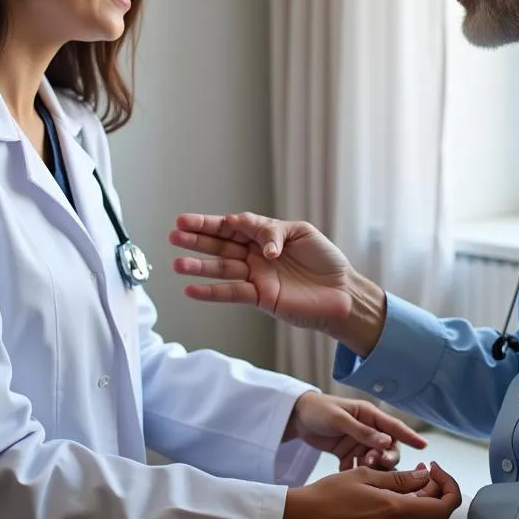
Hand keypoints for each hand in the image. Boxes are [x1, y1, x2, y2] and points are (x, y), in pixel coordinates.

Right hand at [170, 212, 386, 355]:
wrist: (344, 292)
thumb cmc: (325, 260)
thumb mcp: (302, 232)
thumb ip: (274, 232)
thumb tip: (257, 244)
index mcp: (265, 236)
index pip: (233, 226)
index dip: (213, 223)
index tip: (192, 221)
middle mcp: (256, 255)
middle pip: (221, 245)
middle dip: (197, 239)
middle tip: (174, 234)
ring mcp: (256, 276)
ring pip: (222, 269)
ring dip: (199, 266)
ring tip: (176, 263)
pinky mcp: (261, 297)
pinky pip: (232, 293)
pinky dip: (211, 292)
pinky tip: (190, 289)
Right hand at [279, 462, 461, 518]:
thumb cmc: (331, 491)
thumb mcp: (367, 476)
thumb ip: (401, 479)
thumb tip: (426, 477)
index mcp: (394, 510)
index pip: (442, 509)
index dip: (448, 490)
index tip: (435, 474)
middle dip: (426, 504)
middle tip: (413, 486)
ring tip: (395, 504)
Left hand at [285, 392, 427, 469]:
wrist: (296, 417)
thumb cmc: (318, 410)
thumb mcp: (339, 419)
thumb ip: (361, 431)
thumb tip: (385, 441)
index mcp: (369, 415)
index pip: (394, 426)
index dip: (410, 436)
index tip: (424, 447)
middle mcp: (367, 429)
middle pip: (387, 447)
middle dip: (386, 456)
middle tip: (377, 461)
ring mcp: (358, 442)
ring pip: (374, 459)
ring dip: (372, 466)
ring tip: (363, 467)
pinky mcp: (347, 453)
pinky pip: (357, 467)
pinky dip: (356, 473)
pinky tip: (350, 477)